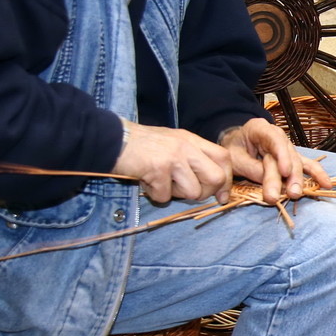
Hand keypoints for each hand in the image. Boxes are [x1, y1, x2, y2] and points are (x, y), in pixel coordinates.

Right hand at [112, 121, 234, 203]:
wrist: (110, 139)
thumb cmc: (141, 146)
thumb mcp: (173, 143)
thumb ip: (193, 159)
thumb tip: (215, 186)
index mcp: (192, 139)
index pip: (224, 159)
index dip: (226, 180)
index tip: (221, 196)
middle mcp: (186, 147)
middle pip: (216, 178)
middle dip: (205, 193)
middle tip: (185, 191)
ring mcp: (173, 157)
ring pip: (193, 192)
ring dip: (176, 195)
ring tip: (160, 183)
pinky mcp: (158, 169)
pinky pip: (166, 196)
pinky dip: (155, 195)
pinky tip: (146, 182)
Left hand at [218, 118, 331, 203]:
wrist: (235, 143)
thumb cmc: (233, 149)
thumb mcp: (234, 157)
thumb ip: (250, 167)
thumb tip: (267, 179)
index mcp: (260, 129)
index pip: (274, 140)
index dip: (282, 156)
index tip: (284, 172)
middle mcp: (278, 136)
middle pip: (288, 156)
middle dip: (290, 176)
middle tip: (289, 194)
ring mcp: (287, 148)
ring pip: (298, 162)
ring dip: (300, 180)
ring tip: (298, 194)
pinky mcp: (293, 159)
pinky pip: (307, 166)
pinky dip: (316, 175)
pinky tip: (326, 184)